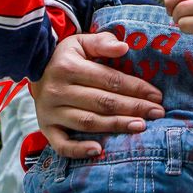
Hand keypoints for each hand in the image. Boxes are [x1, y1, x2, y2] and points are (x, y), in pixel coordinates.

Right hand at [30, 32, 164, 158]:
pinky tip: (99, 150)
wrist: (35, 70)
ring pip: (88, 122)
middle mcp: (58, 91)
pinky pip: (62, 144)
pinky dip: (79, 150)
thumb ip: (103, 42)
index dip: (135, 88)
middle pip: (102, 102)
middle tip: (157, 113)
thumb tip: (124, 48)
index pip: (109, 80)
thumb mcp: (81, 42)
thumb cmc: (66, 57)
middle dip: (133, 108)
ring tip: (141, 126)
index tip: (157, 95)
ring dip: (116, 126)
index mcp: (69, 67)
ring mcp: (51, 112)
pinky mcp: (46, 128)